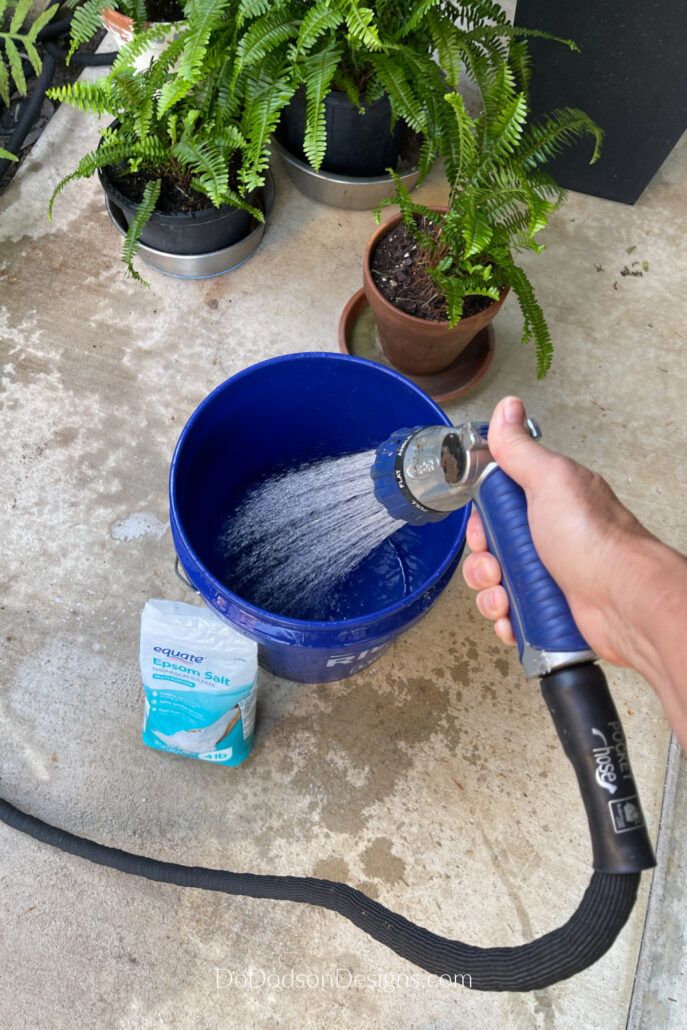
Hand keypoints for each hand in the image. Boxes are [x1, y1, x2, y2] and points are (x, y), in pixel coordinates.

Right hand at [461, 397, 653, 667]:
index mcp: (549, 502)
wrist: (624, 601)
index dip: (483, 520)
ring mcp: (551, 576)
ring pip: (497, 586)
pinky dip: (507, 621)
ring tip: (505, 597)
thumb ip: (521, 449)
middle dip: (482, 562)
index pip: (497, 507)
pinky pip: (512, 617)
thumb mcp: (550, 481)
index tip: (485, 527)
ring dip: (490, 595)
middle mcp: (550, 538)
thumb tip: (507, 408)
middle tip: (495, 564)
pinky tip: (513, 618)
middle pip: (491, 549)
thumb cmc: (594, 540)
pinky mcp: (551, 611)